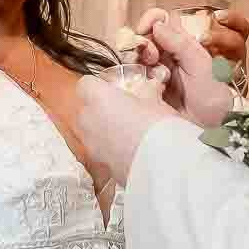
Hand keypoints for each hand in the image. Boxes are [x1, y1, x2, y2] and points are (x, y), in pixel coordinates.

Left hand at [76, 72, 177, 191]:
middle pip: (86, 108)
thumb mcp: (156, 102)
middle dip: (101, 108)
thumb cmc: (157, 127)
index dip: (99, 86)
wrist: (162, 165)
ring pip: (90, 129)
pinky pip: (99, 149)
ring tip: (128, 131)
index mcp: (97, 97)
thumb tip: (150, 88)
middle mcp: (87, 119)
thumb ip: (147, 92)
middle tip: (124, 109)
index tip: (114, 89)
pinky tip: (129, 149)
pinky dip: (109, 147)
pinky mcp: (98, 163)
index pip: (86, 83)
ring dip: (104, 128)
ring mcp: (90, 144)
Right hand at [133, 7, 242, 128]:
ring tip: (148, 71)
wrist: (210, 132)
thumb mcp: (202, 65)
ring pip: (133, 56)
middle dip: (142, 42)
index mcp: (183, 46)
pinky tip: (143, 84)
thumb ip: (181, 43)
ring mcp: (152, 74)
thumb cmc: (212, 98)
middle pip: (142, 38)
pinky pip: (129, 76)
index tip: (146, 28)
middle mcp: (166, 57)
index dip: (151, 20)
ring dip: (136, 58)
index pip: (161, 22)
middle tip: (150, 56)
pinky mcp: (143, 91)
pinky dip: (132, 75)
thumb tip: (157, 25)